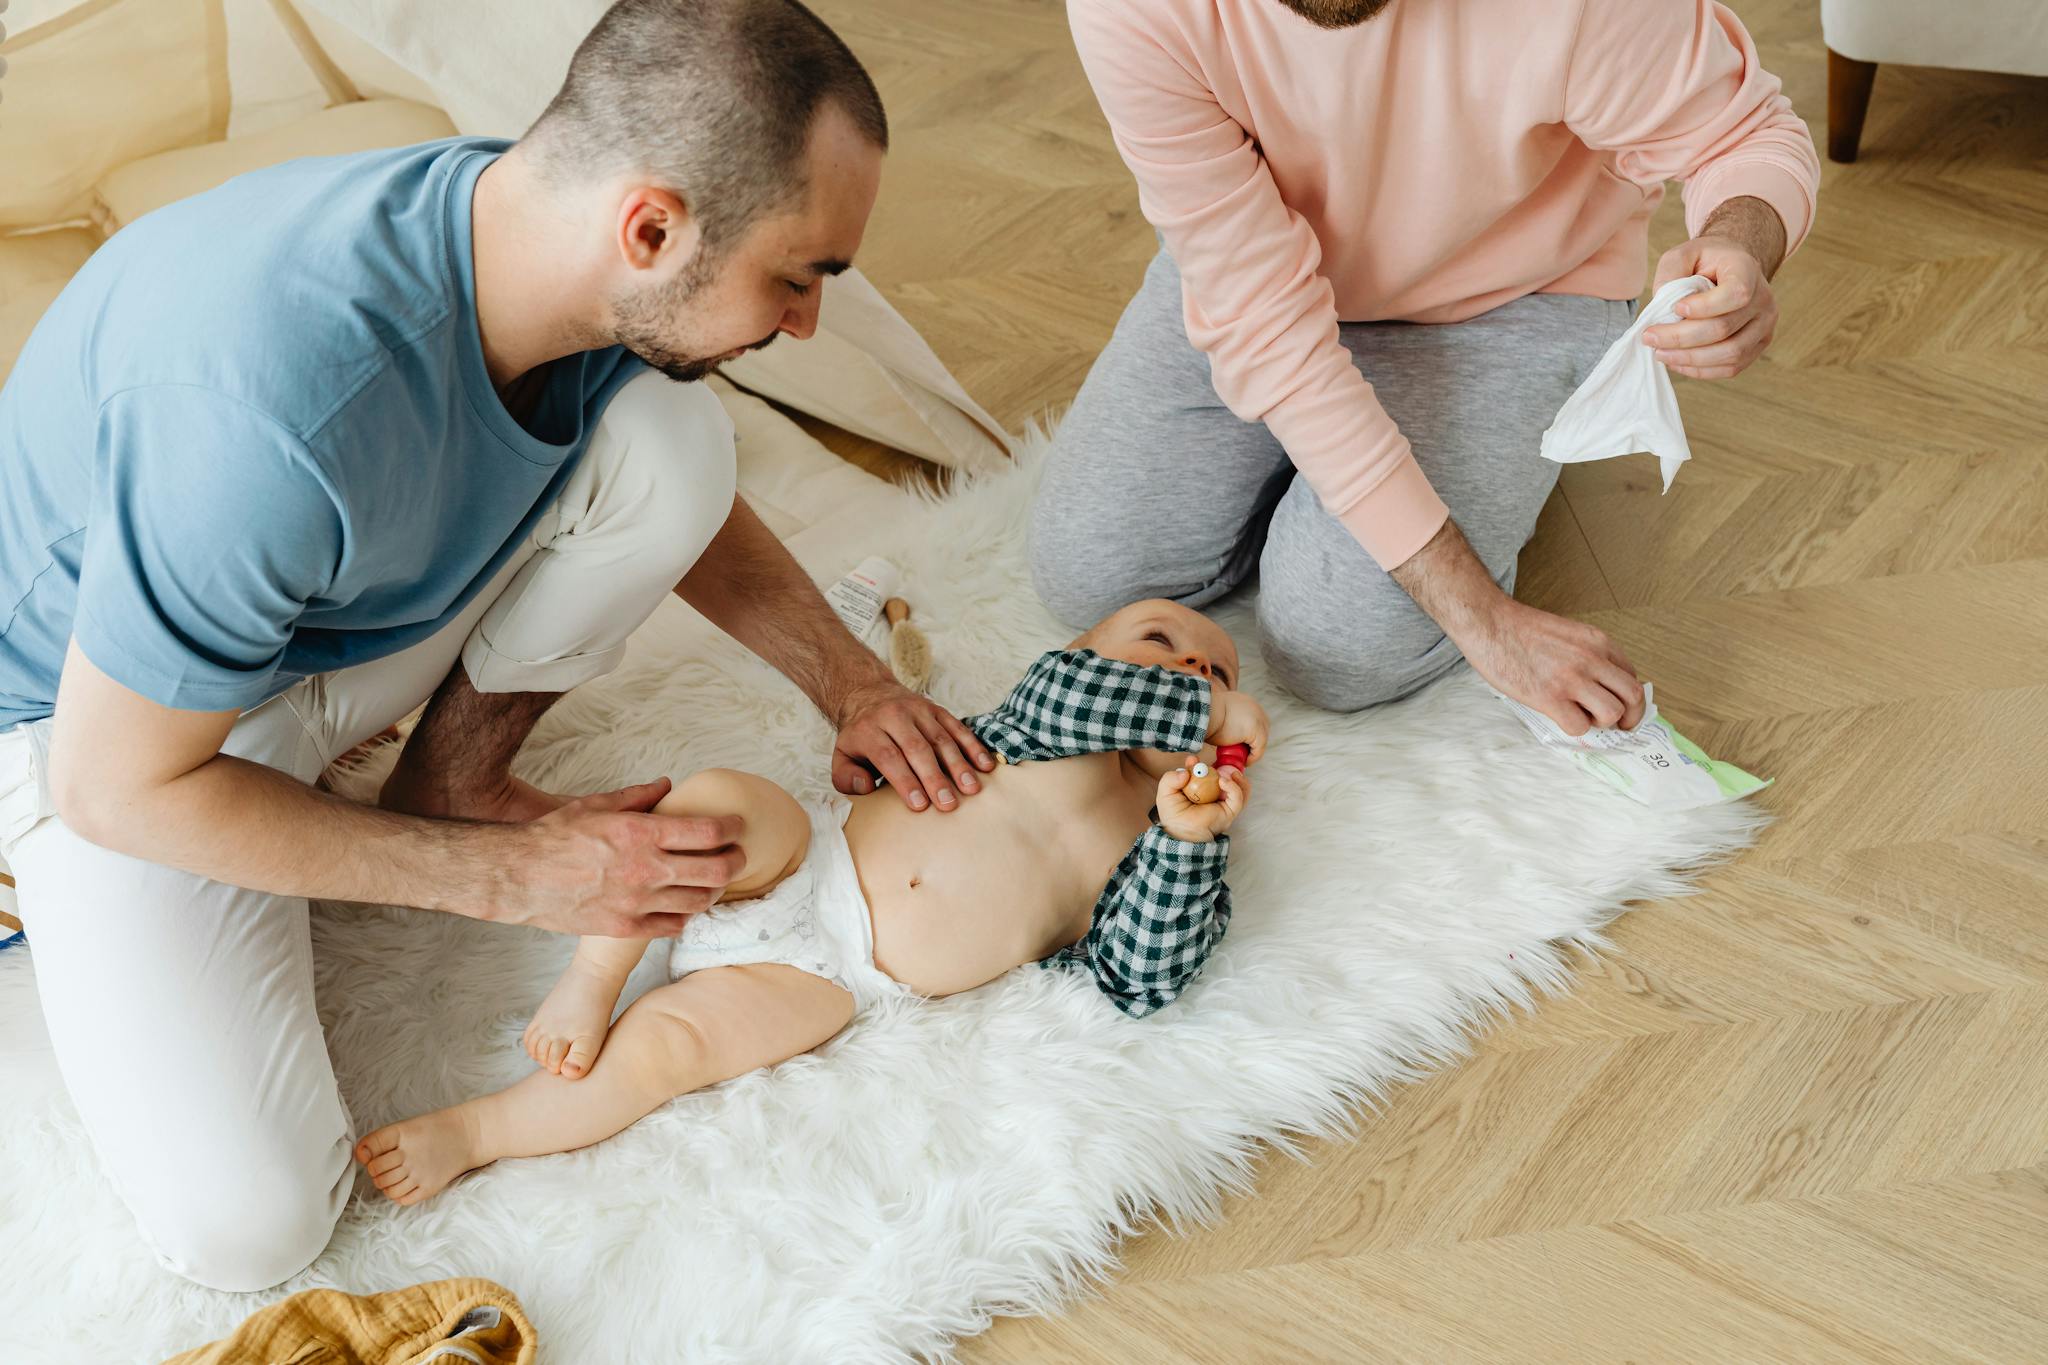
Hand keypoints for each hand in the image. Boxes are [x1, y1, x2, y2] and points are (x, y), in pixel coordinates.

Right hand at [497, 778, 746, 936]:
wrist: (518, 877)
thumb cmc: (555, 837)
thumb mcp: (596, 806)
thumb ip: (638, 796)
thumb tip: (667, 785)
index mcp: (641, 834)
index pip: (708, 831)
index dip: (732, 828)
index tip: (738, 826)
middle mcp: (645, 869)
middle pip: (717, 870)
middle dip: (736, 860)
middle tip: (738, 855)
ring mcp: (637, 903)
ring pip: (700, 902)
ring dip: (715, 890)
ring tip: (714, 880)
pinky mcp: (625, 928)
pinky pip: (673, 926)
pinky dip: (686, 915)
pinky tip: (684, 904)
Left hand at [830, 679, 995, 812]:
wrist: (870, 694)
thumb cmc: (860, 736)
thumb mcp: (841, 755)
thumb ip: (846, 777)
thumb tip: (866, 788)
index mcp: (869, 730)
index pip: (889, 756)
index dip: (905, 781)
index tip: (920, 805)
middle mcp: (895, 717)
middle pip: (918, 748)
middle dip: (934, 778)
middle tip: (948, 804)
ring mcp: (919, 711)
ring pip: (941, 738)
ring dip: (958, 765)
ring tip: (970, 789)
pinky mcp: (937, 710)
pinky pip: (957, 727)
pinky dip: (973, 746)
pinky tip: (984, 766)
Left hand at [1156, 764, 1248, 842]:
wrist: (1179, 833)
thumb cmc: (1173, 816)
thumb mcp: (1166, 793)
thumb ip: (1170, 778)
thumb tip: (1185, 772)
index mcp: (1201, 790)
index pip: (1205, 773)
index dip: (1200, 765)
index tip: (1192, 760)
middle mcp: (1214, 795)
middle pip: (1226, 777)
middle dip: (1223, 767)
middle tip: (1213, 764)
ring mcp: (1223, 803)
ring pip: (1238, 787)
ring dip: (1235, 777)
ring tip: (1224, 772)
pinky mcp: (1229, 811)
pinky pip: (1238, 797)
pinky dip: (1233, 787)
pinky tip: (1223, 781)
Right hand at [1204, 689, 1269, 763]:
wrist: (1204, 712)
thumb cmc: (1205, 715)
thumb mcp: (1220, 713)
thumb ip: (1227, 720)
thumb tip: (1224, 732)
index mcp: (1246, 702)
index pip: (1253, 720)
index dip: (1249, 734)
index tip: (1241, 745)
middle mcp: (1255, 708)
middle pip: (1261, 729)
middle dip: (1253, 742)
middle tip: (1243, 754)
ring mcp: (1258, 718)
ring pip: (1261, 740)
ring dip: (1252, 751)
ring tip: (1242, 759)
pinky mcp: (1257, 730)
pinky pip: (1258, 749)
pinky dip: (1253, 757)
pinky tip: (1244, 761)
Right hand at [1461, 598, 1643, 735]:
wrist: (1489, 622)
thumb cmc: (1520, 628)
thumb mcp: (1568, 634)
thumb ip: (1588, 655)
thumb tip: (1598, 685)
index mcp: (1598, 642)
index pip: (1632, 676)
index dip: (1628, 698)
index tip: (1620, 707)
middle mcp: (1591, 659)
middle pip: (1632, 697)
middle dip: (1630, 717)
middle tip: (1617, 726)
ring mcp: (1571, 678)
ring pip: (1612, 714)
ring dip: (1600, 723)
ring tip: (1582, 717)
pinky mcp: (1549, 696)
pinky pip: (1579, 726)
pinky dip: (1574, 728)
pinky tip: (1560, 717)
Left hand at [1644, 235, 1777, 379]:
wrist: (1729, 270)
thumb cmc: (1703, 261)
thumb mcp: (1683, 254)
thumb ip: (1671, 272)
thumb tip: (1661, 306)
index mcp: (1747, 270)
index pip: (1735, 294)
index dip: (1703, 307)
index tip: (1675, 309)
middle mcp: (1763, 299)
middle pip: (1724, 328)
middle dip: (1681, 338)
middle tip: (1650, 338)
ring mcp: (1764, 325)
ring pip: (1730, 353)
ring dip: (1689, 358)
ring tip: (1660, 353)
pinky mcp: (1757, 346)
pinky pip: (1731, 367)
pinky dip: (1701, 370)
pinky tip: (1677, 362)